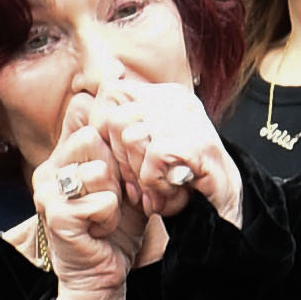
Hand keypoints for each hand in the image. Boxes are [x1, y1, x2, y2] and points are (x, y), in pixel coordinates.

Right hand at [33, 97, 146, 299]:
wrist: (103, 275)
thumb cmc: (116, 227)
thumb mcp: (123, 179)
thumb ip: (118, 143)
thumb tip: (114, 85)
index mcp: (61, 157)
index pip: (86, 120)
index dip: (116, 144)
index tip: (124, 174)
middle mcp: (47, 170)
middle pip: (92, 138)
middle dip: (117, 168)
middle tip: (120, 195)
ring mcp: (46, 192)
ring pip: (98, 170)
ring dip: (115, 196)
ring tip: (109, 214)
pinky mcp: (55, 216)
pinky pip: (101, 201)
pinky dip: (111, 218)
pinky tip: (102, 230)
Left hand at [94, 78, 241, 227]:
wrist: (221, 207)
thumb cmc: (176, 180)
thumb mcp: (142, 150)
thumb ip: (116, 129)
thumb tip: (79, 107)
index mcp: (162, 95)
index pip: (109, 92)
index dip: (101, 127)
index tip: (117, 159)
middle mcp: (177, 99)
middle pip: (115, 119)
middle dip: (119, 159)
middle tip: (138, 183)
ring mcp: (190, 118)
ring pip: (131, 137)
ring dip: (137, 173)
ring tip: (155, 187)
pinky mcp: (198, 142)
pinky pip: (153, 157)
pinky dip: (154, 181)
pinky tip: (168, 189)